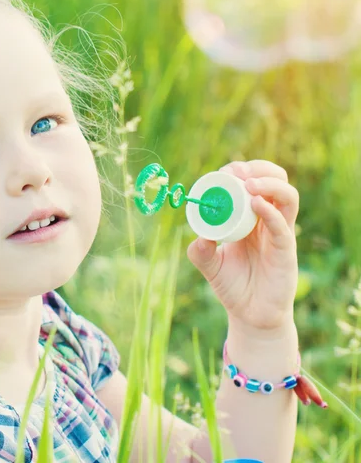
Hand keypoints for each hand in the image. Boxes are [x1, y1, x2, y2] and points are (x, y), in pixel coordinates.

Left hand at [186, 159, 298, 334]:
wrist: (250, 315)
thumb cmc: (232, 286)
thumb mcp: (209, 264)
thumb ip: (200, 251)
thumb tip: (198, 236)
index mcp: (250, 217)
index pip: (253, 182)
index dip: (240, 171)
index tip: (223, 171)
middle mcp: (268, 220)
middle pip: (276, 181)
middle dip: (259, 169)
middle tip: (238, 171)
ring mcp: (280, 233)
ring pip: (287, 197)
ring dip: (269, 183)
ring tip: (248, 183)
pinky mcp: (286, 250)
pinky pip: (282, 225)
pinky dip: (270, 211)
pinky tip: (256, 204)